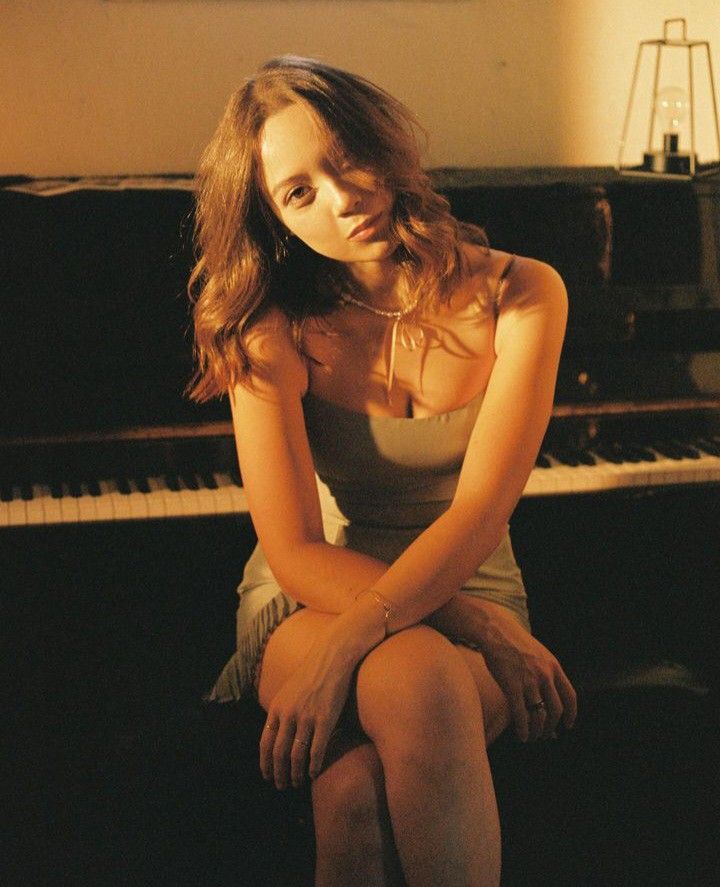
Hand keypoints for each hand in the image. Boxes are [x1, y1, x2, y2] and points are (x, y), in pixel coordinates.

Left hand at [259, 633, 358, 789]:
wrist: (332, 656)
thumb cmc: (312, 673)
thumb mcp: (288, 690)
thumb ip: (282, 711)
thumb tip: (278, 733)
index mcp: (276, 707)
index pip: (265, 743)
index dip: (265, 763)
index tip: (267, 776)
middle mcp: (288, 714)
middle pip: (278, 753)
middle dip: (278, 774)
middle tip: (281, 786)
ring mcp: (307, 718)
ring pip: (296, 756)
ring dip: (295, 773)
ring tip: (297, 783)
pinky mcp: (326, 719)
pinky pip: (317, 750)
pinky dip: (314, 766)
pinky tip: (314, 774)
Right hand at [479, 608, 576, 741]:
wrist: (494, 631)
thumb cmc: (513, 642)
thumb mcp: (538, 653)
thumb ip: (546, 672)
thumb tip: (549, 695)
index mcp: (553, 666)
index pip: (570, 696)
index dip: (571, 714)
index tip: (568, 725)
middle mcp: (545, 675)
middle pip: (555, 710)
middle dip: (551, 727)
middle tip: (545, 735)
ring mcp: (529, 681)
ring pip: (539, 715)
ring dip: (537, 731)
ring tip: (532, 737)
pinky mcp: (512, 686)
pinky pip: (521, 714)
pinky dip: (523, 729)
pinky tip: (521, 736)